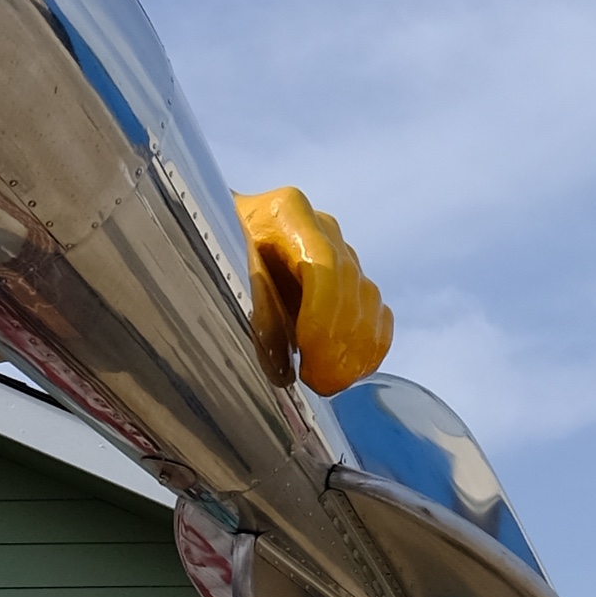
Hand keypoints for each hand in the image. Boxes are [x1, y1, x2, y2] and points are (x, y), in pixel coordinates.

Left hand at [236, 182, 392, 396]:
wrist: (233, 230)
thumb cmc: (219, 251)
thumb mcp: (224, 276)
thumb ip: (258, 317)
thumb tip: (284, 373)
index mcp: (286, 213)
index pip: (322, 263)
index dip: (323, 313)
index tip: (308, 354)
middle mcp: (322, 227)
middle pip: (350, 284)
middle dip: (339, 341)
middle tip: (319, 383)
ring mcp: (343, 249)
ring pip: (367, 299)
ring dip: (355, 349)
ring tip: (329, 381)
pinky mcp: (355, 274)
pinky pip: (376, 310)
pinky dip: (370, 344)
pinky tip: (353, 369)